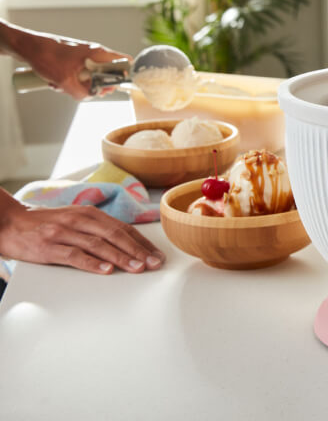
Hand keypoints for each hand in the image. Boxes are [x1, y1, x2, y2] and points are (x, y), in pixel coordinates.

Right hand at [0, 197, 164, 274]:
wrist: (9, 223)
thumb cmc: (46, 224)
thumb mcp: (75, 219)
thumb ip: (98, 228)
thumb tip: (128, 243)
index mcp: (90, 213)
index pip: (122, 228)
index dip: (142, 242)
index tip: (157, 254)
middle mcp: (79, 220)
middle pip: (115, 235)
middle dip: (138, 250)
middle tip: (154, 263)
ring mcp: (64, 232)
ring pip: (98, 245)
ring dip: (121, 257)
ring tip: (137, 268)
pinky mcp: (48, 247)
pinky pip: (74, 255)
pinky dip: (92, 263)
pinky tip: (106, 270)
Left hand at [23, 33, 130, 99]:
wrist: (25, 46)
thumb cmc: (46, 56)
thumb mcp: (66, 81)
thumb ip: (82, 93)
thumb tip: (89, 97)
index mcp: (97, 53)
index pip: (123, 62)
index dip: (122, 76)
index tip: (112, 87)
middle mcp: (92, 53)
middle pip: (105, 73)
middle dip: (95, 85)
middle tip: (86, 91)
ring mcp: (81, 55)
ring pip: (88, 75)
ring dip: (77, 85)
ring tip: (62, 86)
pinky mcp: (71, 58)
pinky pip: (77, 73)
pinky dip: (68, 80)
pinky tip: (55, 83)